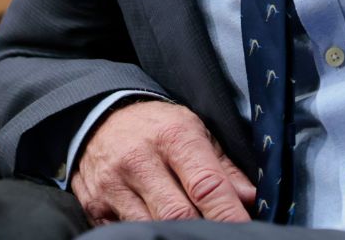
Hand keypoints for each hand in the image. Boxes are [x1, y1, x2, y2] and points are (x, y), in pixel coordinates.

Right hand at [71, 100, 256, 225]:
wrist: (98, 116)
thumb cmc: (156, 127)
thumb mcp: (194, 131)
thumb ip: (223, 168)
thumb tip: (249, 199)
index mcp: (172, 135)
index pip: (206, 185)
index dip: (227, 213)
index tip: (244, 228)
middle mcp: (139, 159)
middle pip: (177, 213)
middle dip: (202, 228)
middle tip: (218, 234)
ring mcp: (113, 184)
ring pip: (150, 226)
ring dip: (174, 232)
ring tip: (189, 228)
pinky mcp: (95, 204)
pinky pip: (125, 231)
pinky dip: (147, 232)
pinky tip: (158, 227)